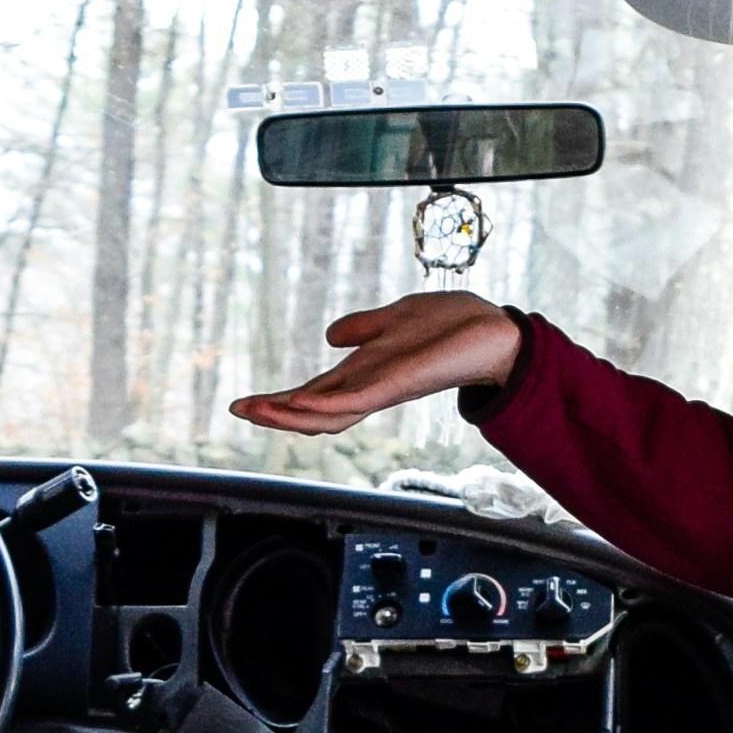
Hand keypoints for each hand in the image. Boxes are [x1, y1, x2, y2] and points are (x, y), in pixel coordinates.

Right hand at [231, 293, 524, 436]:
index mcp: (366, 373)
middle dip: (274, 412)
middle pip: (313, 409)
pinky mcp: (394, 386)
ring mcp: (380, 389)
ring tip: (253, 410)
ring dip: (287, 413)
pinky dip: (322, 406)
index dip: (281, 399)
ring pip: (325, 412)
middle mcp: (369, 387)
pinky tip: (296, 404)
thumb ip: (363, 328)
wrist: (494, 333)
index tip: (247, 402)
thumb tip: (332, 335)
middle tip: (238, 408)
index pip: (315, 393)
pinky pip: (351, 402)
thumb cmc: (452, 325)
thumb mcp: (394, 318)